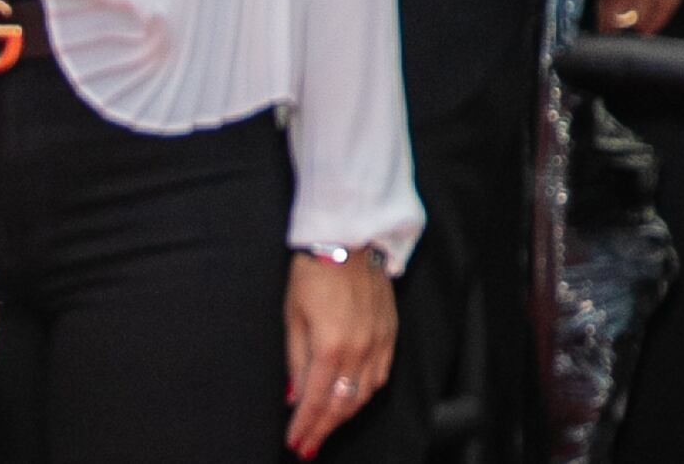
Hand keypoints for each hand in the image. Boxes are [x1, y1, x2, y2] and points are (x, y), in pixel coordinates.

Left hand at [284, 251, 396, 455]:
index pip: (315, 400)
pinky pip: (381, 377)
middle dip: (323, 429)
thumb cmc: (314, 271)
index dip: (305, 426)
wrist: (349, 240)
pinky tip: (353, 402)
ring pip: (364, 396)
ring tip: (326, 429)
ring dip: (344, 417)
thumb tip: (294, 394)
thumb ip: (296, 359)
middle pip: (342, 405)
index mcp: (331, 347)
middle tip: (308, 446)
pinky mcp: (391, 336)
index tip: (296, 442)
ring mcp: (379, 345)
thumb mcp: (292, 315)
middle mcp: (360, 351)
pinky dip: (365, 396)